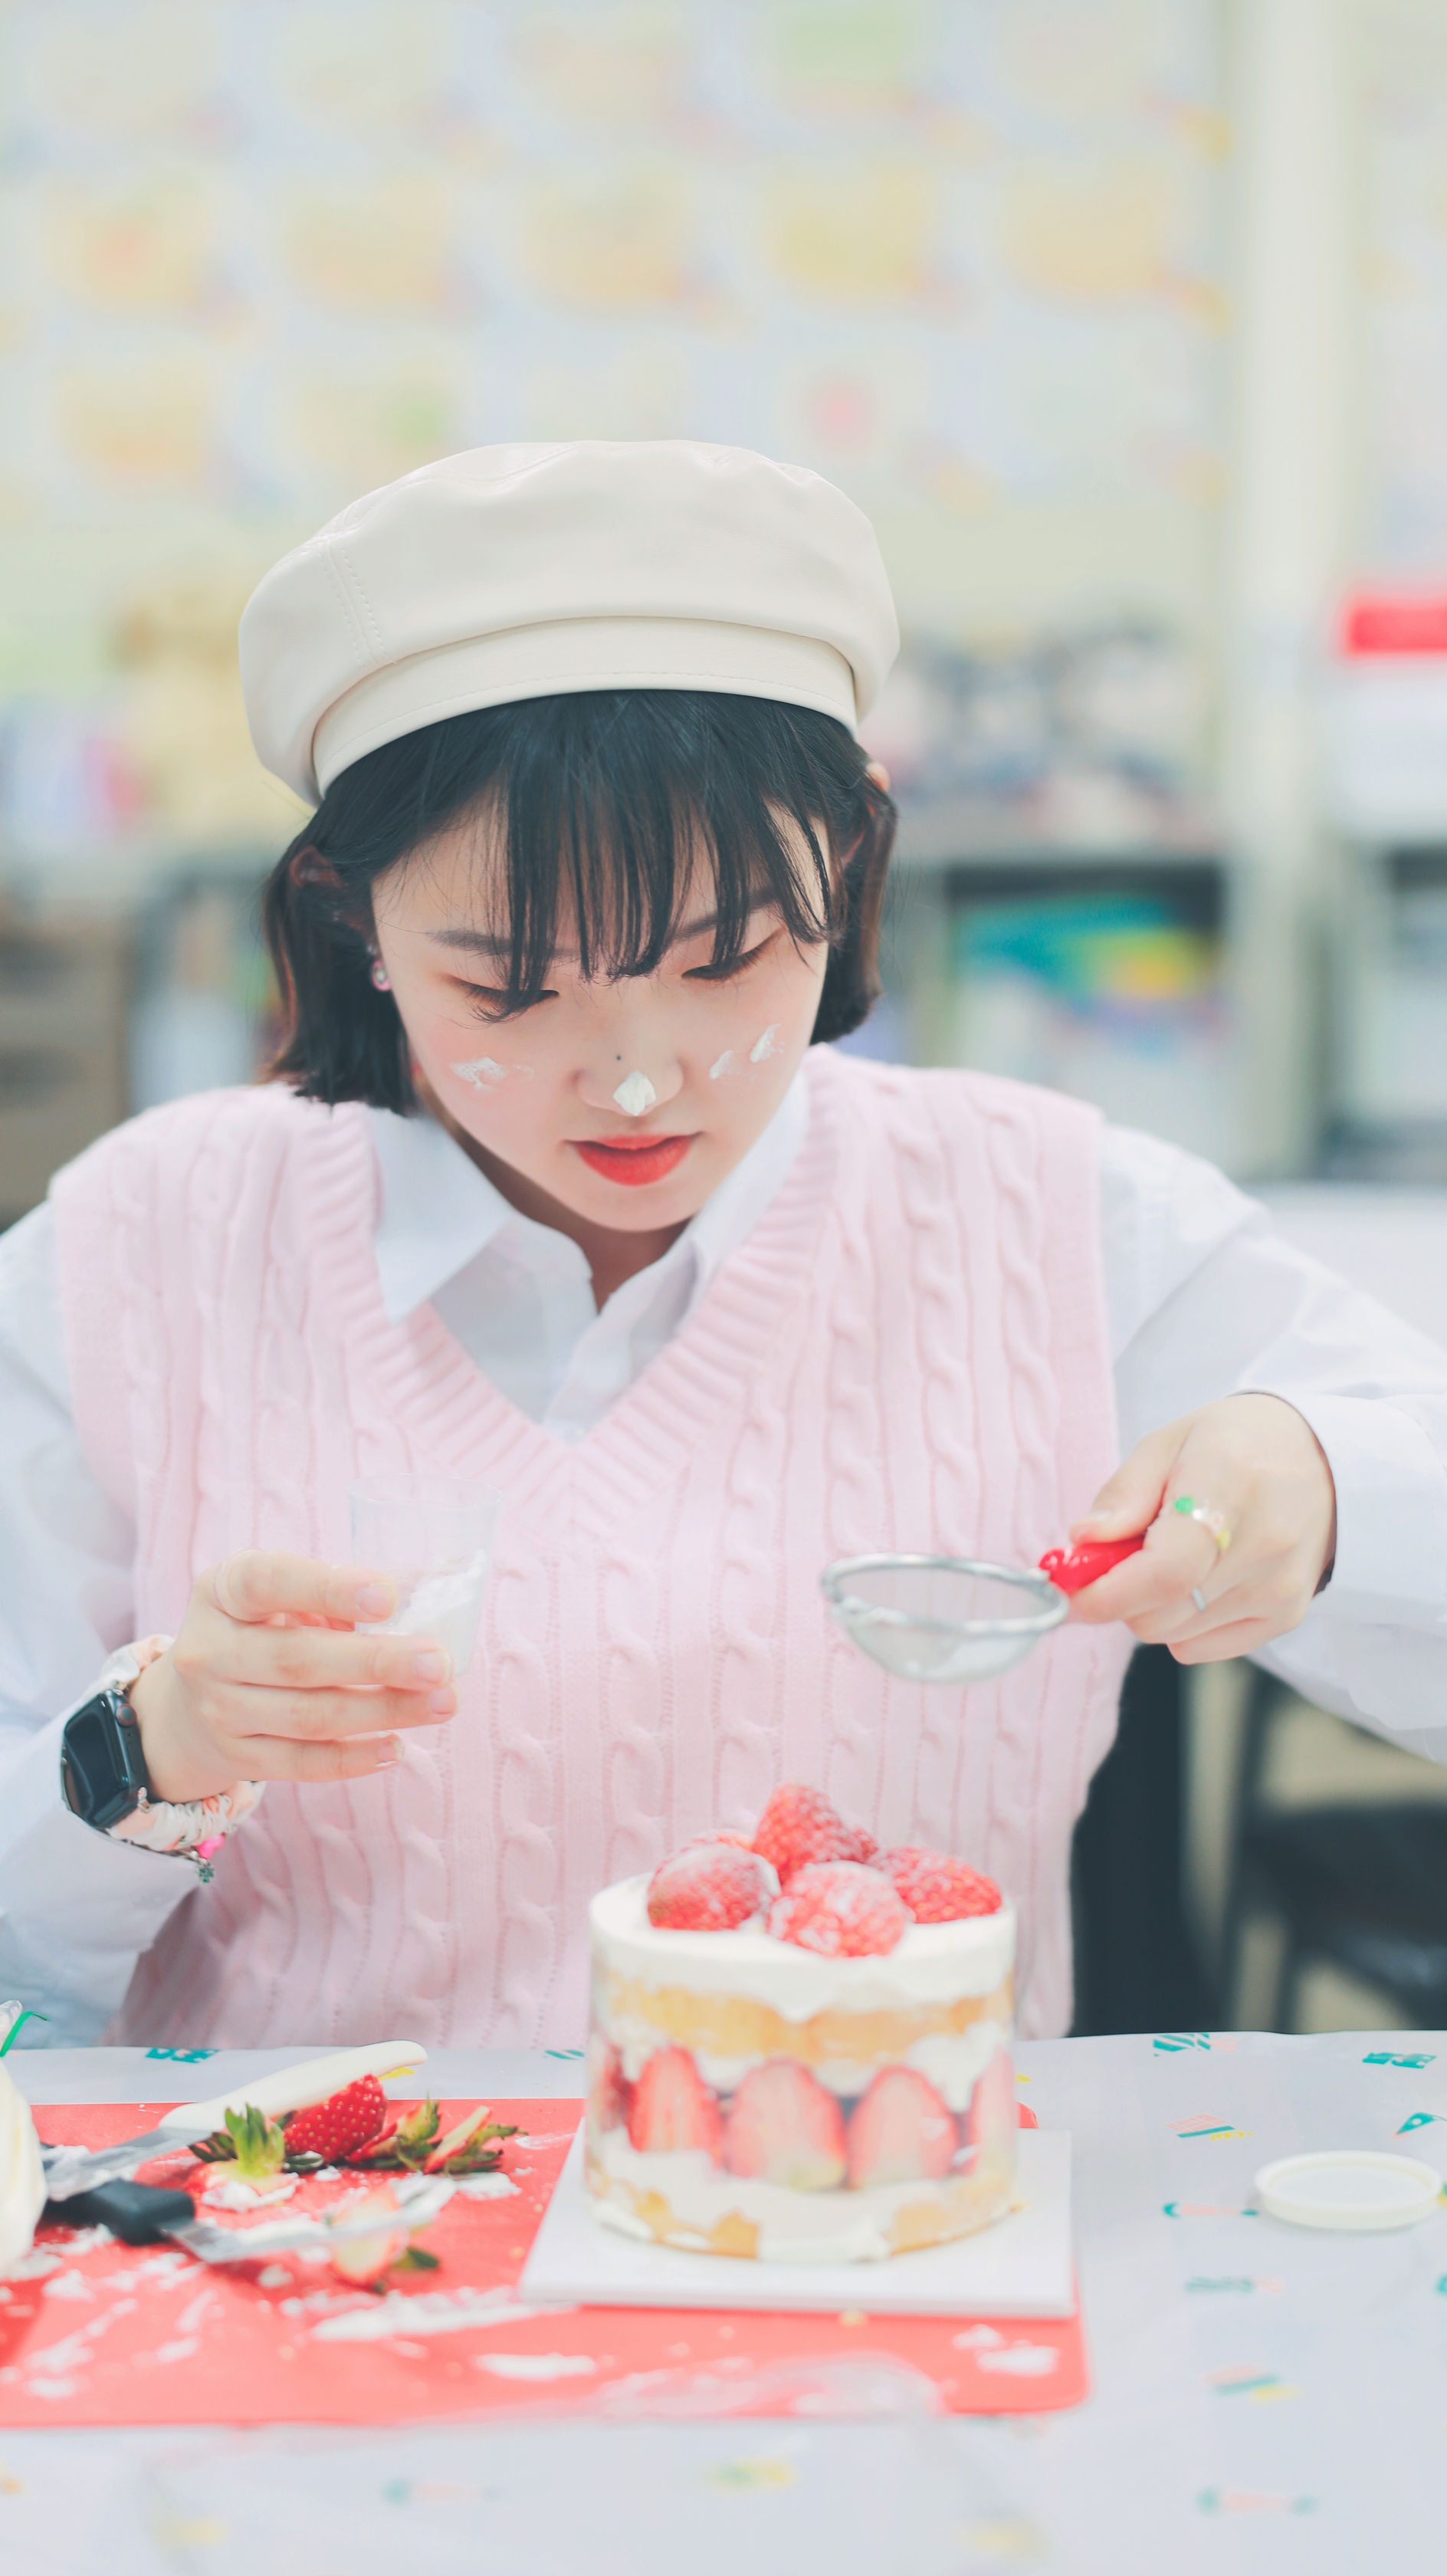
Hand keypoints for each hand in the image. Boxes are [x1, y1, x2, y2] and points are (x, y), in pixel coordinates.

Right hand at [129, 1551, 458, 1802]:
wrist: (184, 1707)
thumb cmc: (260, 1630)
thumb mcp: (280, 1595)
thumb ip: (342, 1591)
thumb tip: (442, 1581)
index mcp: (221, 1591)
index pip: (266, 1581)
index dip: (327, 1588)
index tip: (388, 1596)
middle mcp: (209, 1651)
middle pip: (297, 1659)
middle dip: (377, 1661)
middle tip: (440, 1661)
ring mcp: (218, 1710)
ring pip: (309, 1716)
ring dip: (383, 1710)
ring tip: (443, 1702)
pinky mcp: (236, 1757)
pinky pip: (302, 1763)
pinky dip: (355, 1757)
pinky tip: (399, 1745)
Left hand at [1065, 1393, 1336, 1663]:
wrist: (1323, 1459)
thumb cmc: (1236, 1444)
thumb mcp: (1169, 1442)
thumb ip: (1124, 1493)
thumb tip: (1084, 1539)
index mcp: (1229, 1485)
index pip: (1165, 1570)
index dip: (1108, 1593)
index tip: (1070, 1590)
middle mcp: (1263, 1544)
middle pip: (1160, 1612)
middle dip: (1120, 1593)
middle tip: (1122, 1554)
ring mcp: (1279, 1587)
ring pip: (1174, 1634)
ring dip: (1151, 1605)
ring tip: (1172, 1555)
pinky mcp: (1286, 1615)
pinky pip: (1200, 1647)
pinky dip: (1182, 1622)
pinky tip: (1200, 1577)